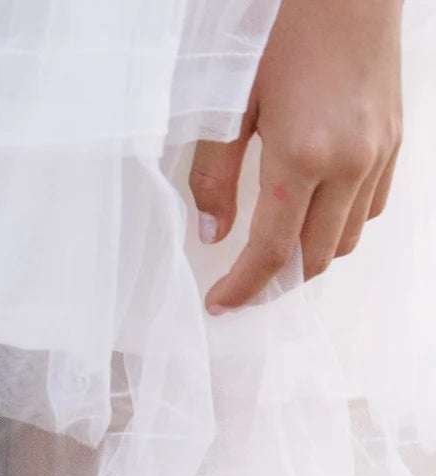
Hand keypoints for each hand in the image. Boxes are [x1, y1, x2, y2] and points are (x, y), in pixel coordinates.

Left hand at [190, 0, 401, 312]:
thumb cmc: (282, 35)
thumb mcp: (231, 105)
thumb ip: (217, 176)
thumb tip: (213, 232)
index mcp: (304, 157)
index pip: (272, 252)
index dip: (244, 288)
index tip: (220, 305)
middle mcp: (350, 163)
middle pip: (315, 258)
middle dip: (276, 283)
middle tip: (243, 287)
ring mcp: (380, 152)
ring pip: (347, 238)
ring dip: (310, 257)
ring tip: (275, 255)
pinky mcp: (397, 139)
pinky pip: (372, 205)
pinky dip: (341, 224)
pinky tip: (313, 215)